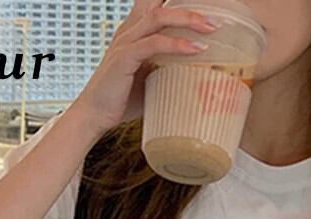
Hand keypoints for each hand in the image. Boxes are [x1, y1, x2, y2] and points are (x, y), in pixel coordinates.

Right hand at [69, 0, 219, 137]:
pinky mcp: (124, 58)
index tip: (204, 8)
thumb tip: (199, 77)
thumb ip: (169, 70)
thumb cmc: (122, 99)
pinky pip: (154, 44)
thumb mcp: (151, 79)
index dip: (177, 3)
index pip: (156, 4)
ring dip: (188, 20)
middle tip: (215, 19)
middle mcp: (130, 30)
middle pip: (160, 4)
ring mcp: (126, 42)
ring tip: (211, 29)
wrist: (95, 115)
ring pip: (159, 17)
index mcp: (135, 31)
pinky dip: (176, 45)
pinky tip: (195, 49)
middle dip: (188, 6)